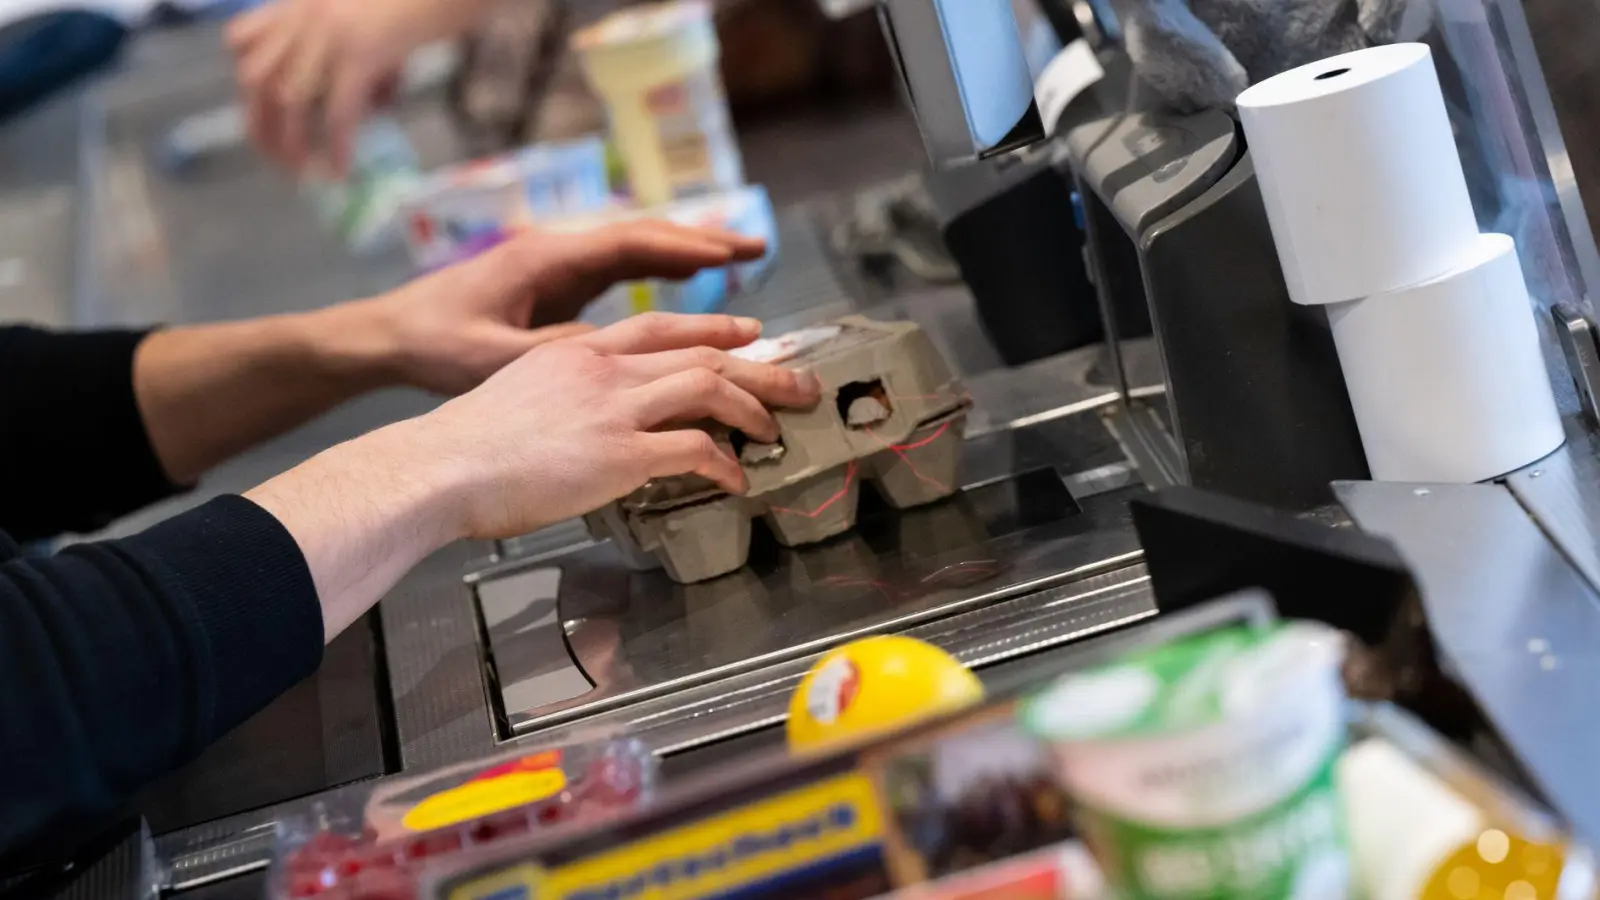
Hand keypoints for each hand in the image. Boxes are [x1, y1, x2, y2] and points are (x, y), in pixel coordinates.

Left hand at [226, 0, 475, 172]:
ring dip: (293, 143)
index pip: (242, 41)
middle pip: (256, 79)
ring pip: (289, 100)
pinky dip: (337, 144)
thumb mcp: (370, 21)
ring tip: (306, 172)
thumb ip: (357, 55)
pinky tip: (342, 167)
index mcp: (300, 5)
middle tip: (277, 160)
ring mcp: (328, 34)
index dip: (246, 81)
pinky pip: (338, 109)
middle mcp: (304, 16)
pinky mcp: (359, 53)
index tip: (262, 110)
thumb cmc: (418, 0)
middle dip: (260, 126)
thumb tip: (370, 103)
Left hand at [354, 220, 767, 394]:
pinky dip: (659, 273)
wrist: (389, 337)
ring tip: (740, 262)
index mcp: (548, 260)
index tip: (733, 255)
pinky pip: (619, 272)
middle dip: (702, 242)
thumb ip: (561, 353)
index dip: (687, 248)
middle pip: (644, 238)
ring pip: (635, 251)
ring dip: (686, 255)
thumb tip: (624, 355)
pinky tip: (688, 287)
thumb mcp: (498, 357)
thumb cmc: (435, 346)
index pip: (632, 244)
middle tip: (757, 248)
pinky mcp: (555, 286)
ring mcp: (557, 267)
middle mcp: (558, 253)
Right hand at [409, 313, 821, 539]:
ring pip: (711, 388)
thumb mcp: (518, 396)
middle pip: (703, 352)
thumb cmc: (463, 448)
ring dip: (756, 408)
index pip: (661, 327)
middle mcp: (604, 369)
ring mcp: (616, 408)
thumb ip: (563, 398)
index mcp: (577, 351)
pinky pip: (696, 451)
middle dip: (761, 367)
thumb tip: (585, 425)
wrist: (439, 467)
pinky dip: (725, 464)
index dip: (713, 327)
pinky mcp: (621, 454)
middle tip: (798, 381)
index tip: (749, 331)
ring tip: (779, 430)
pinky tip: (737, 480)